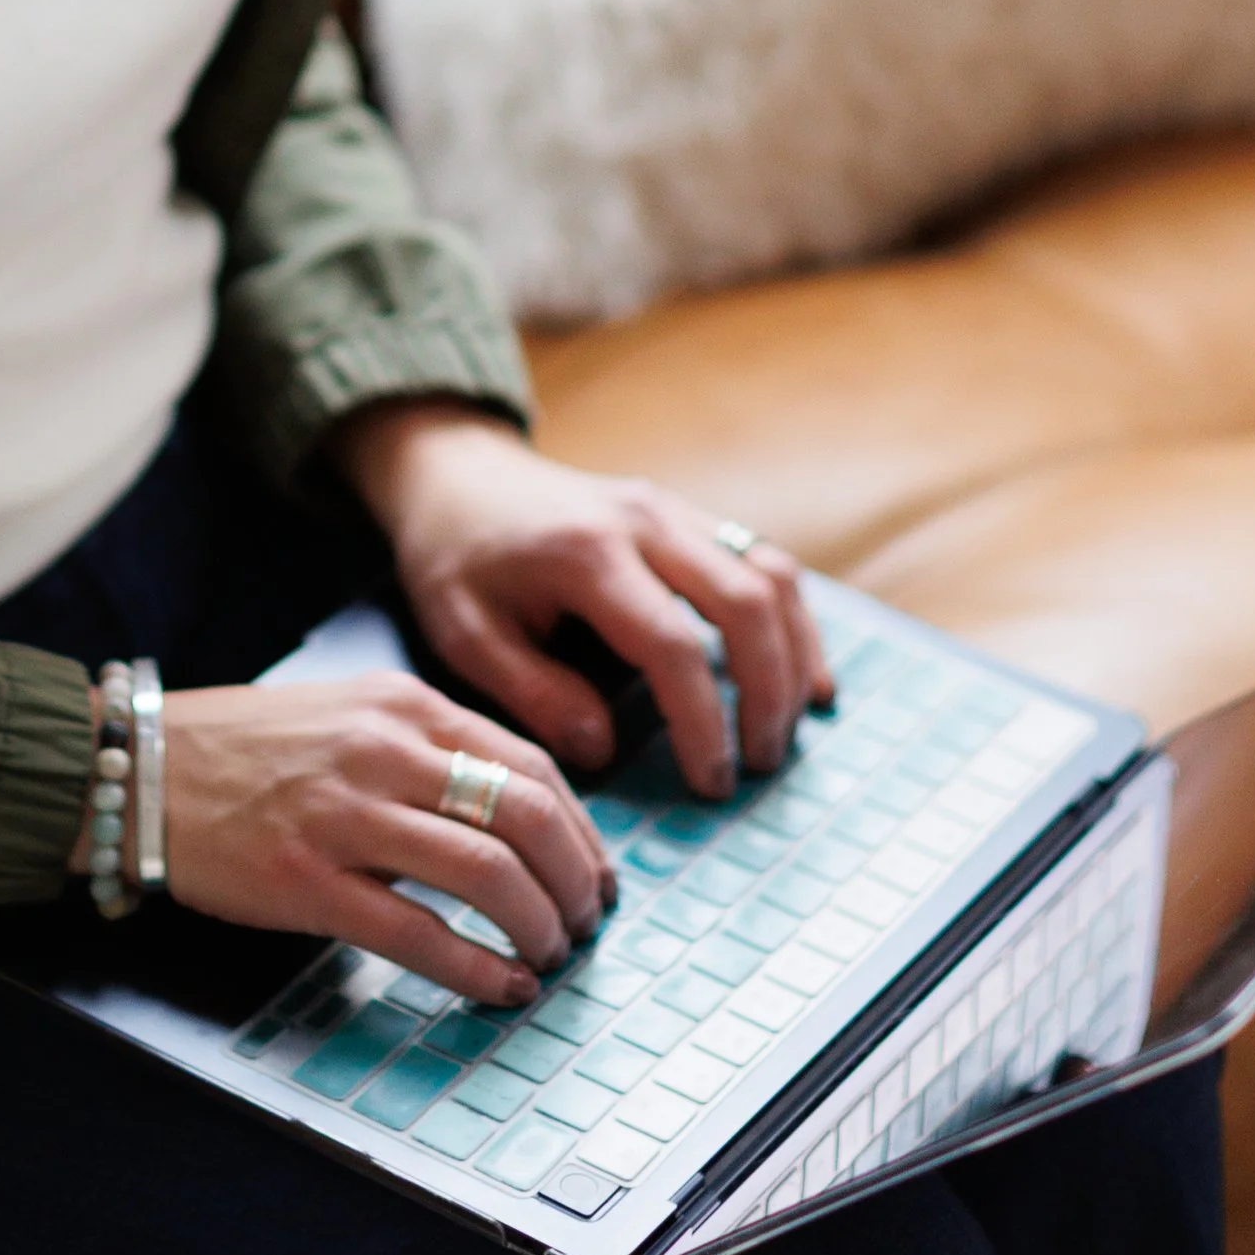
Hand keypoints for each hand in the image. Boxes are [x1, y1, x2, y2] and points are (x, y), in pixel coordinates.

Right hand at [71, 669, 618, 1012]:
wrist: (143, 767)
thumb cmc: (252, 748)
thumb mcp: (353, 714)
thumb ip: (430, 749)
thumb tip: (520, 819)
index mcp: (405, 706)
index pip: (533, 767)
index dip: (583, 833)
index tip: (597, 876)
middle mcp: (385, 751)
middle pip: (527, 817)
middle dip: (575, 882)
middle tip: (583, 924)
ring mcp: (346, 816)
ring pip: (485, 874)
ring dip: (537, 927)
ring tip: (545, 958)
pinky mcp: (308, 881)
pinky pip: (417, 933)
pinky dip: (475, 969)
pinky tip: (498, 989)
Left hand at [334, 404, 834, 796]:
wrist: (457, 471)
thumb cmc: (452, 557)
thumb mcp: (460, 631)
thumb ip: (530, 692)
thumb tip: (603, 750)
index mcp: (587, 553)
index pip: (673, 645)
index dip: (703, 721)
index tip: (710, 783)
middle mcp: (643, 520)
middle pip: (746, 603)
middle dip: (767, 693)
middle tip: (757, 765)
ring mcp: (672, 508)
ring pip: (771, 574)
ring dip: (794, 654)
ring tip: (785, 729)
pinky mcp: (685, 512)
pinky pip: (762, 558)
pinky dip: (792, 619)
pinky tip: (801, 674)